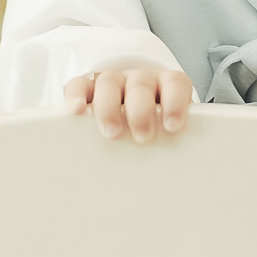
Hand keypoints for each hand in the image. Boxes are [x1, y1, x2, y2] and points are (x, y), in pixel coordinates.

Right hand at [64, 68, 192, 142]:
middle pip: (140, 85)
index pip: (175, 84)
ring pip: (109, 82)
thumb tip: (180, 176)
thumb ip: (173, 143)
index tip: (173, 126)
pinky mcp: (87, 88)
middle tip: (143, 136)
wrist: (134, 117)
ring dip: (109, 107)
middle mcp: (140, 79)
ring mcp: (113, 81)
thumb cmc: (156, 131)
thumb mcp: (168, 133)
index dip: (175, 102)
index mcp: (165, 86)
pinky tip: (77, 111)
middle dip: (141, 111)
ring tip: (112, 133)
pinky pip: (79, 85)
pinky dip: (76, 96)